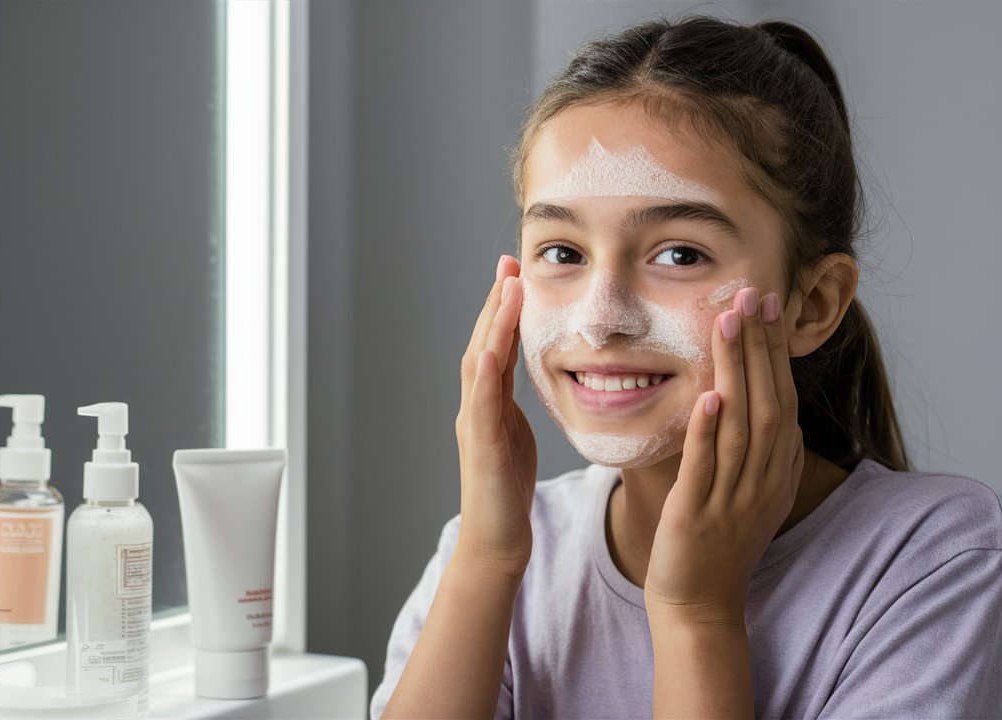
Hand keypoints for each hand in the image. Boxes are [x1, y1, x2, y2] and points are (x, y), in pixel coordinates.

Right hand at [453, 255, 537, 576]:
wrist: (495, 542)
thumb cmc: (507, 494)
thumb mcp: (516, 438)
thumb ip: (514, 407)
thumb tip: (526, 379)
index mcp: (489, 404)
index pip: (497, 346)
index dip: (505, 310)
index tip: (516, 272)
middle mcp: (475, 408)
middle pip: (483, 343)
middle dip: (496, 302)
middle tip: (508, 262)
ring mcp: (474, 426)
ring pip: (479, 364)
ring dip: (493, 325)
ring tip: (506, 288)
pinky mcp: (482, 448)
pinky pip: (481, 406)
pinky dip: (484, 375)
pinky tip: (492, 349)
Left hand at [644, 287, 805, 623]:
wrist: (700, 605)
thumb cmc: (720, 542)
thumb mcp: (752, 491)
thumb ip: (761, 450)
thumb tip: (768, 405)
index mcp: (776, 470)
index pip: (781, 397)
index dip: (775, 350)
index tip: (767, 304)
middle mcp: (762, 480)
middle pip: (767, 401)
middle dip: (760, 345)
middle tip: (751, 293)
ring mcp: (733, 498)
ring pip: (741, 424)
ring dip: (736, 370)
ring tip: (730, 322)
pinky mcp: (698, 515)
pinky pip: (707, 467)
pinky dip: (709, 431)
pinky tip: (709, 396)